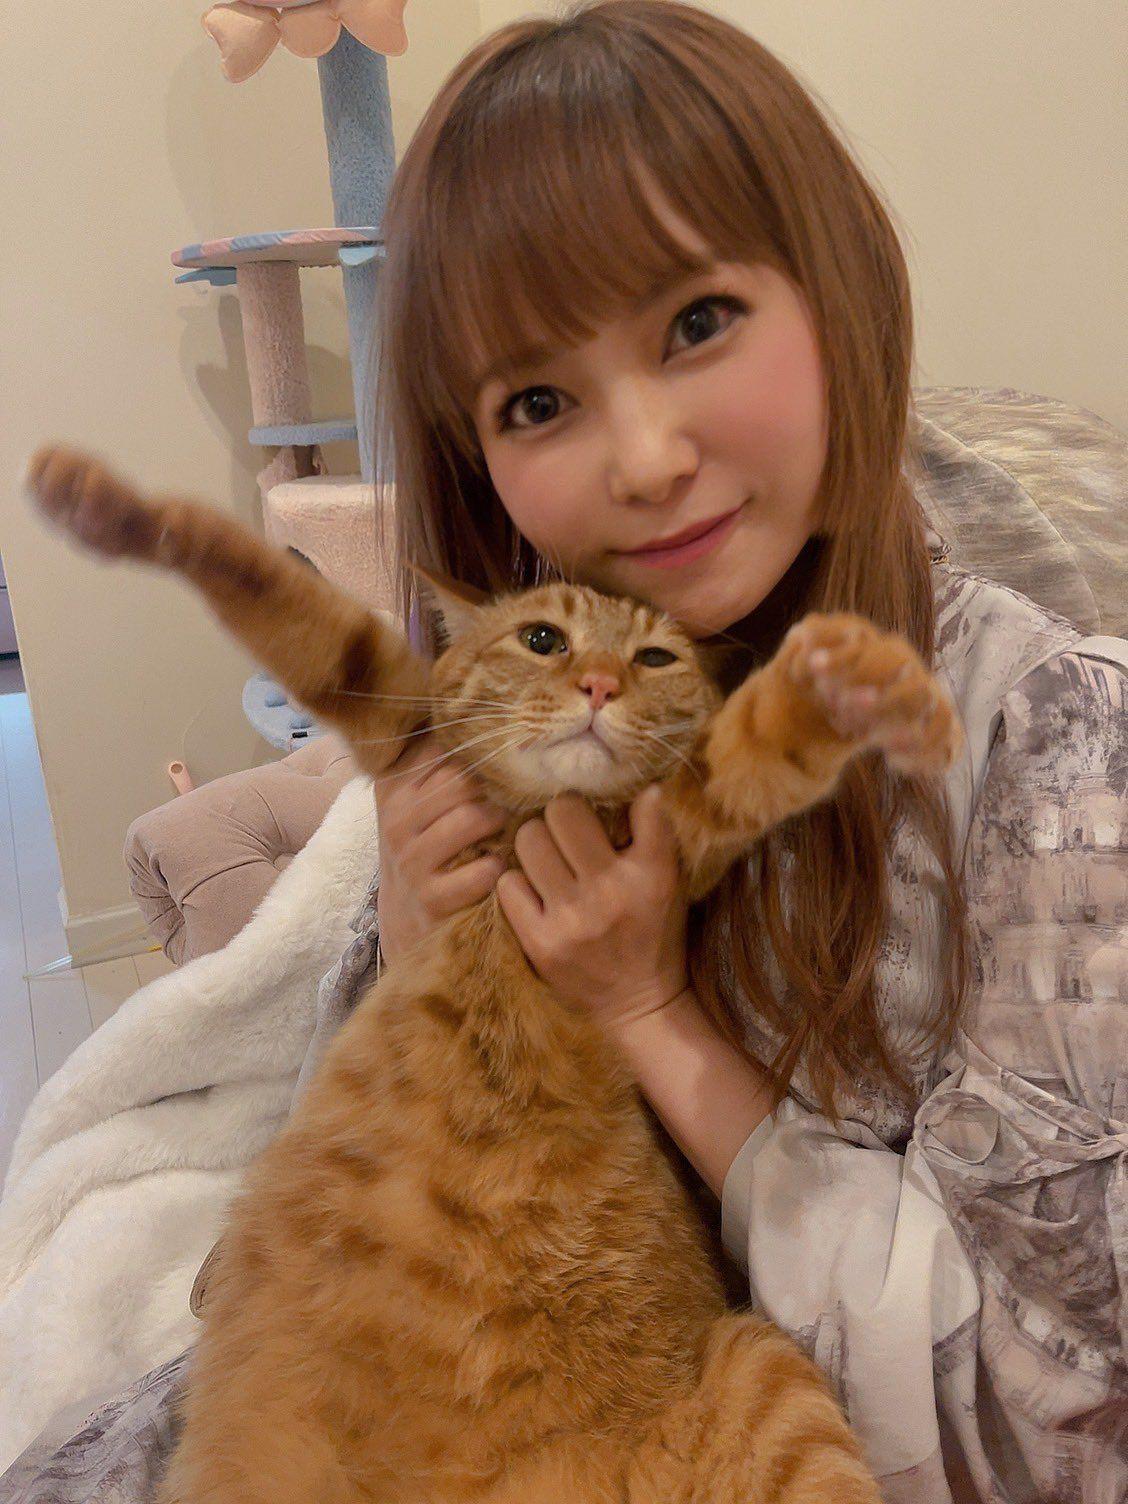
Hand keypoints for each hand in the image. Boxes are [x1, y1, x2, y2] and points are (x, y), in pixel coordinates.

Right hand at [374, 732, 508, 964]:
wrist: (406, 917)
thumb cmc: (426, 845)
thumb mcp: (420, 799)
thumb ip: (443, 760)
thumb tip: (489, 712)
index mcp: (394, 784)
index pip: (442, 747)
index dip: (482, 748)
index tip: (510, 748)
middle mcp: (396, 818)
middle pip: (461, 779)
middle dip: (498, 783)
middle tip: (525, 788)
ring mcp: (410, 858)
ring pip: (470, 818)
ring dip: (502, 820)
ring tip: (515, 824)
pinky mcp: (429, 897)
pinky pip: (480, 871)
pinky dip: (499, 867)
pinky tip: (502, 865)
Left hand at [495, 785, 688, 1032]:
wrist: (638, 1004)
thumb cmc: (653, 932)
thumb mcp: (668, 881)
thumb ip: (654, 834)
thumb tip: (645, 784)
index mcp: (652, 873)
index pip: (637, 803)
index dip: (611, 795)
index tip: (600, 802)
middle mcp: (612, 892)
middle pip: (561, 811)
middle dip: (561, 816)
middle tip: (565, 833)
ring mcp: (573, 919)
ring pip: (528, 840)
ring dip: (535, 844)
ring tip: (547, 860)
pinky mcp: (541, 943)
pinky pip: (507, 884)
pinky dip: (517, 883)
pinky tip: (534, 893)